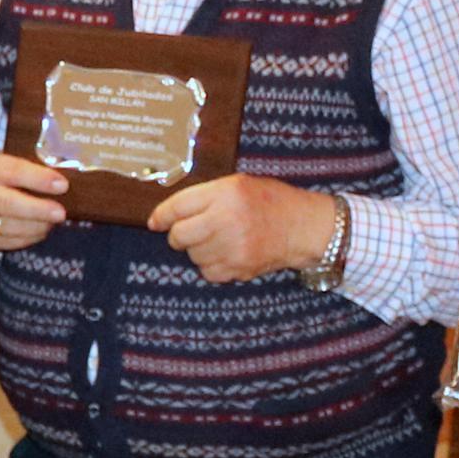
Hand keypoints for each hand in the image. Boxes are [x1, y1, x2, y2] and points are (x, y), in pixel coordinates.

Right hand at [0, 149, 68, 256]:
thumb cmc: (1, 172)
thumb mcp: (10, 158)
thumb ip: (34, 165)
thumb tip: (66, 177)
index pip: (13, 171)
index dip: (39, 179)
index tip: (62, 185)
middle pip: (8, 204)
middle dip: (38, 210)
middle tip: (60, 213)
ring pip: (7, 227)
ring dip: (35, 227)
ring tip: (53, 222)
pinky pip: (6, 242)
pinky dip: (27, 238)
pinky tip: (40, 230)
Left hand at [149, 174, 339, 284]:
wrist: (304, 227)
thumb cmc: (269, 202)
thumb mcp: (238, 185)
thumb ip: (204, 196)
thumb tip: (165, 216)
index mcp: (226, 193)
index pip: (177, 207)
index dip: (161, 216)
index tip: (155, 222)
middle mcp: (227, 220)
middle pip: (179, 236)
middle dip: (180, 235)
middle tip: (193, 231)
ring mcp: (233, 247)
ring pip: (193, 255)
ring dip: (199, 250)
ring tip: (221, 239)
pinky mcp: (239, 268)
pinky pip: (208, 272)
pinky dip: (213, 265)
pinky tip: (228, 253)